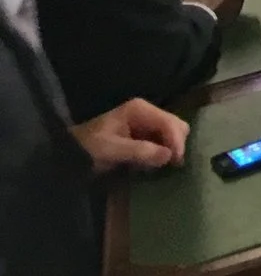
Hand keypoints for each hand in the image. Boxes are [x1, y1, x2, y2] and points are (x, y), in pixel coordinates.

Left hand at [72, 98, 188, 173]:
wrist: (69, 155)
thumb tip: (168, 156)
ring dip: (170, 148)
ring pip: (171, 132)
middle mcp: (146, 112)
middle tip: (172, 165)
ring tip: (162, 165)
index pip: (168, 122)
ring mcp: (145, 122)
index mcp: (139, 109)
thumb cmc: (88, 149)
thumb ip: (139, 151)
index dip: (176, 141)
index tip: (176, 162)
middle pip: (175, 124)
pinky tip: (155, 162)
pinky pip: (162, 140)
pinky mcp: (143, 133)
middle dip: (176, 144)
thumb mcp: (111, 150)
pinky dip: (163, 151)